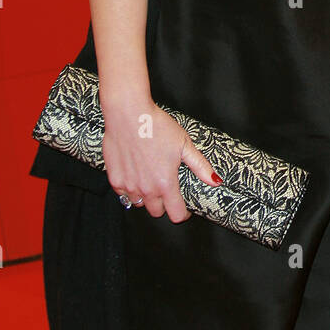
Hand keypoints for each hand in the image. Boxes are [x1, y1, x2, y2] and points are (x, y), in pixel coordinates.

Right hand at [103, 100, 218, 222]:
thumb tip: (215, 181)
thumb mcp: (184, 144)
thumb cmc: (157, 126)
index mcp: (165, 183)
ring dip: (146, 197)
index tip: (184, 206)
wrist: (128, 114)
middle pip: (156, 212)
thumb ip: (200, 166)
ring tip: (150, 180)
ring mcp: (128, 185)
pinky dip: (129, 189)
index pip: (176, 215)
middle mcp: (146, 189)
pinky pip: (123, 194)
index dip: (183, 213)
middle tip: (166, 188)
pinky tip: (136, 175)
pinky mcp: (114, 179)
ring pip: (139, 204)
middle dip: (164, 204)